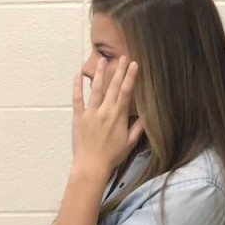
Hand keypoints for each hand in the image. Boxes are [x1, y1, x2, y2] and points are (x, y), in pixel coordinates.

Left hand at [71, 57, 144, 177]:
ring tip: (102, 60)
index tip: (134, 64)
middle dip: (119, 70)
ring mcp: (90, 113)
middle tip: (123, 57)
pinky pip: (77, 100)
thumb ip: (138, 126)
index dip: (131, 77)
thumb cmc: (112, 156)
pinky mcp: (78, 118)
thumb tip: (147, 114)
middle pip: (113, 86)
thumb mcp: (130, 142)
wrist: (91, 167)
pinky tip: (77, 76)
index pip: (127, 92)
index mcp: (119, 116)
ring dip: (99, 73)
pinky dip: (77, 87)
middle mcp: (105, 111)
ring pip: (95, 89)